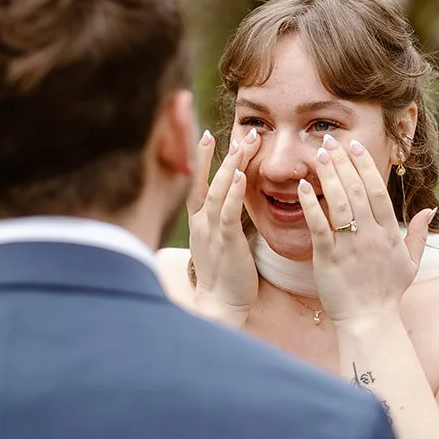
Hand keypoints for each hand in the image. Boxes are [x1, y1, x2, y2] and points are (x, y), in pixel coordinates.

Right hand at [186, 128, 260, 325]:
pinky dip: (232, 193)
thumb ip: (221, 222)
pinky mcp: (224, 244)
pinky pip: (227, 214)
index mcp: (198, 223)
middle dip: (216, 154)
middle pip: (204, 181)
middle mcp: (200, 223)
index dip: (200, 159)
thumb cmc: (224, 277)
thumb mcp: (218, 244)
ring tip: (242, 144)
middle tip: (232, 131)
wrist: (219, 307)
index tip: (206, 134)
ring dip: (230, 166)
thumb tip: (231, 203)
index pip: (196, 183)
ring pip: (216, 191)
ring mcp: (210, 233)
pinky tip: (241, 175)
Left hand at [297, 135, 433, 324]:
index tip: (353, 145)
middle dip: (342, 162)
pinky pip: (320, 226)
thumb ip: (418, 234)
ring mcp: (350, 246)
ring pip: (340, 202)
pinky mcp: (329, 258)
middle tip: (329, 140)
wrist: (369, 321)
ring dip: (329, 175)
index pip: (377, 190)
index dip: (365, 165)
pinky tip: (303, 187)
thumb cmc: (387, 293)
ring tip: (318, 154)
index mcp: (389, 233)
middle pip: (357, 189)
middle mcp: (371, 235)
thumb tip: (428, 209)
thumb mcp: (411, 263)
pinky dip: (311, 205)